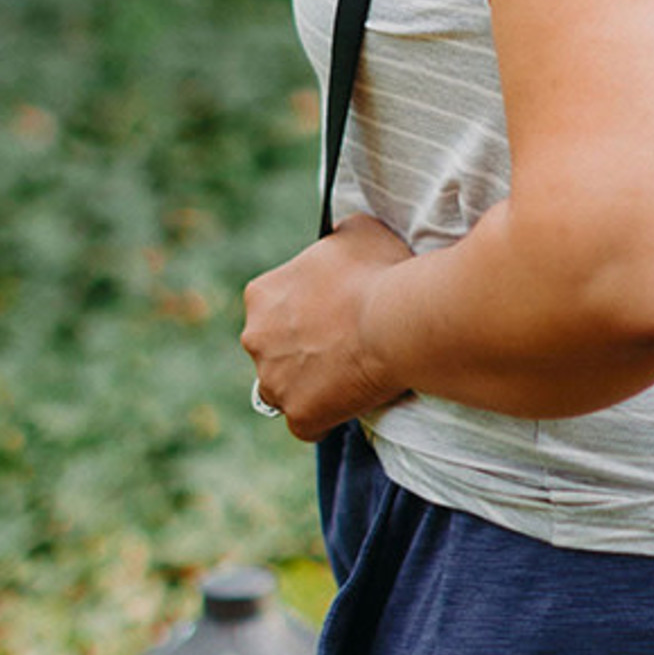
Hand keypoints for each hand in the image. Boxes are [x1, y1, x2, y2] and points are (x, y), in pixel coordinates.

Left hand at [241, 214, 413, 440]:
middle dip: (300, 350)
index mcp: (262, 294)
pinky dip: (326, 417)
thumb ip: (337, 238)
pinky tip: (352, 402)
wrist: (396, 321)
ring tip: (349, 376)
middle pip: (274, 350)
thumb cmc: (379, 272)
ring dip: (309, 385)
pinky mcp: (299, 416)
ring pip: (285, 389)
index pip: (274, 307)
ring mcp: (275, 382)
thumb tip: (340, 237)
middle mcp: (256, 338)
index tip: (334, 313)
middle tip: (343, 344)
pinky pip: (309, 423)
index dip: (306, 311)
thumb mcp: (357, 231)